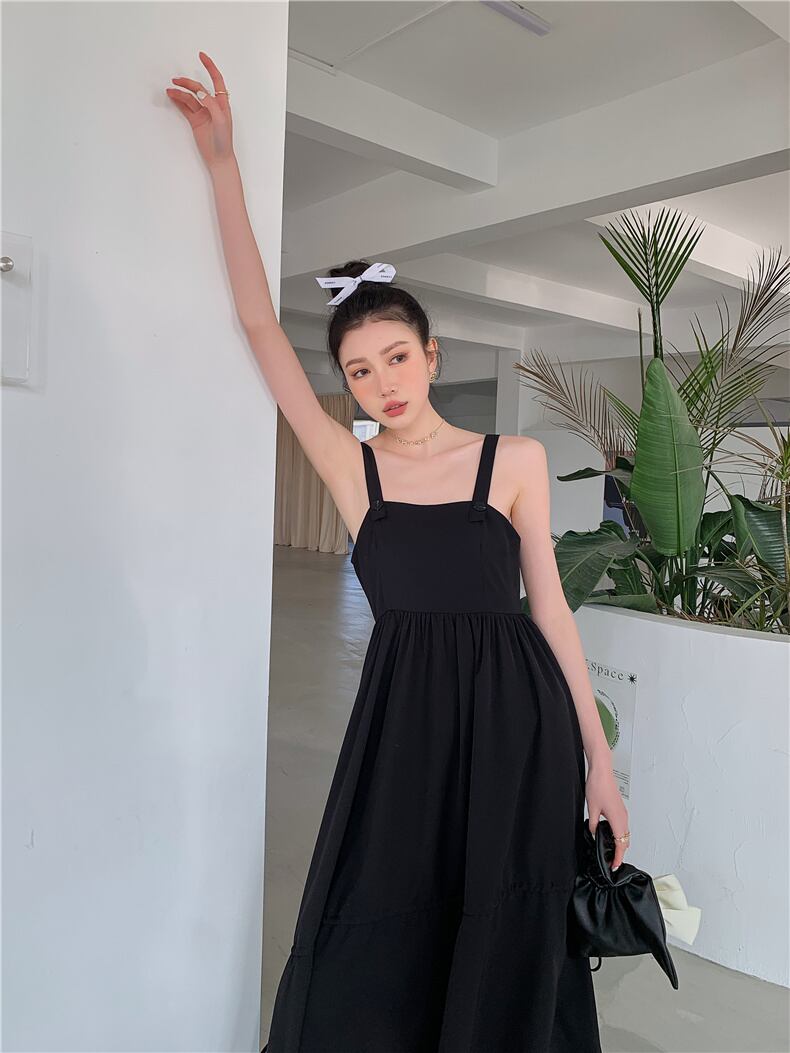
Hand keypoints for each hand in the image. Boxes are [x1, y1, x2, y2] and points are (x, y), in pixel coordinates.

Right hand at [165, 52, 233, 170]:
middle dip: (188, 83)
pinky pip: (185, 107)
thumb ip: (211, 105)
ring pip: (190, 98)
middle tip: (176, 81)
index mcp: (222, 103)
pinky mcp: (195, 120)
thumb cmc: (224, 141)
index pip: (217, 80)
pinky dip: (178, 101)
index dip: (210, 67)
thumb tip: (200, 92)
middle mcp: (212, 106)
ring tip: (170, 90)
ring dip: (180, 93)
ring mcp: (203, 113)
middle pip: (199, 88)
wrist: (218, 158)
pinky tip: (172, 96)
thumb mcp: (220, 120)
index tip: (201, 55)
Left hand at [585, 761, 629, 870]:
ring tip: (610, 851)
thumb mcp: (592, 809)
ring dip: (620, 844)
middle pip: (625, 841)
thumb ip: (594, 825)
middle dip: (620, 853)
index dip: (618, 858)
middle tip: (611, 862)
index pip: (620, 845)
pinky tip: (609, 836)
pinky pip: (623, 827)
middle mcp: (623, 817)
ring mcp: (623, 813)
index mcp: (617, 820)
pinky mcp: (620, 809)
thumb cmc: (598, 786)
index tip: (614, 866)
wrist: (602, 771)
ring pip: (625, 834)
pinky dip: (619, 835)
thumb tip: (594, 834)